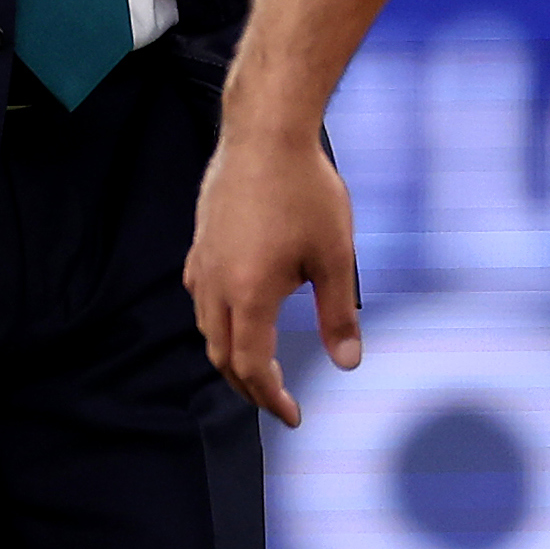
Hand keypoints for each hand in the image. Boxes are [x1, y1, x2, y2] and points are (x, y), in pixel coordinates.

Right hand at [187, 116, 357, 426]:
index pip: (252, 367)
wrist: (265, 132)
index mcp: (250, 294)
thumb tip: (348, 364)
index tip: (293, 416)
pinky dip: (218, 323)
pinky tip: (238, 314)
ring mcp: (203, 262)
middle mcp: (216, 284)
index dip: (272, 398)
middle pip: (223, 356)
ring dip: (231, 357)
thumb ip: (338, 315)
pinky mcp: (200, 242)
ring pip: (207, 328)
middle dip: (249, 387)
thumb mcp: (335, 257)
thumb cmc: (306, 190)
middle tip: (277, 402)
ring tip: (258, 368)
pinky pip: (200, 297)